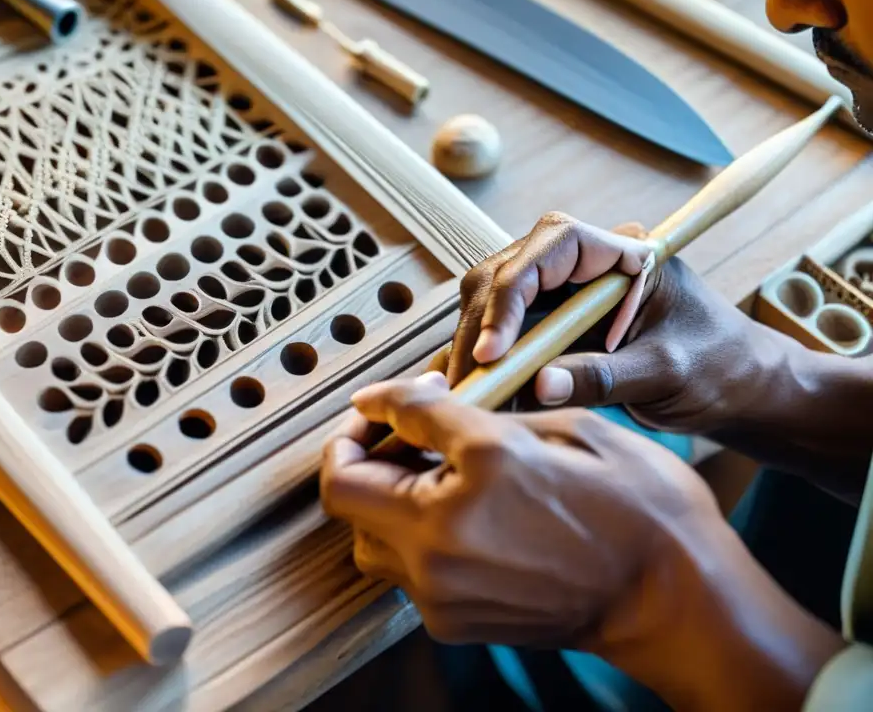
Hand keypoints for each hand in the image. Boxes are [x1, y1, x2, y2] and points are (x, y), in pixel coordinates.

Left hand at [321, 374, 845, 711]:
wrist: (676, 601)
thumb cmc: (637, 509)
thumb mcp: (562, 427)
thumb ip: (474, 416)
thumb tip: (411, 402)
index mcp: (478, 476)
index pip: (391, 421)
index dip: (382, 400)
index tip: (384, 399)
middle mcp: (442, 542)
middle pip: (345, 493)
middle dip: (359, 453)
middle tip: (394, 433)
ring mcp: (441, 592)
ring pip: (364, 537)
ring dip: (377, 498)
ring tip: (423, 472)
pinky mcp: (452, 621)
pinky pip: (399, 571)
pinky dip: (407, 535)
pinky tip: (451, 512)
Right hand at [439, 212, 784, 434]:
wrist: (740, 390)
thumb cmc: (722, 367)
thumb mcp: (667, 373)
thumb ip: (606, 376)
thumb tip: (539, 384)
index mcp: (622, 253)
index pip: (550, 248)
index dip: (511, 295)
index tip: (493, 351)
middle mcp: (585, 266)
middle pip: (507, 274)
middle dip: (480, 327)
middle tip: (466, 383)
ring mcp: (565, 296)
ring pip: (493, 306)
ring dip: (476, 350)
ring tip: (468, 396)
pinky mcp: (554, 329)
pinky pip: (507, 339)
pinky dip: (490, 368)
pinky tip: (479, 397)